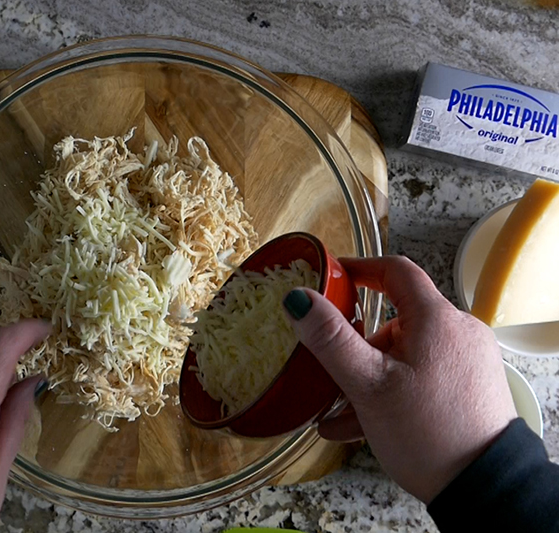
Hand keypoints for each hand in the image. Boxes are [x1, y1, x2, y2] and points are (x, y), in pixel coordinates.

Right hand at [283, 256, 516, 502]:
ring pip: (403, 355)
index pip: (395, 271)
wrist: (482, 488)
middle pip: (395, 319)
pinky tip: (355, 424)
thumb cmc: (427, 432)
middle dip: (357, 344)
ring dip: (368, 377)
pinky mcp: (466, 388)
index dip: (360, 268)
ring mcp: (464, 362)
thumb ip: (331, 339)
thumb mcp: (368, 384)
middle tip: (328, 364)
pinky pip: (418, 378)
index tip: (332, 277)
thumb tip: (298, 299)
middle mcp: (456, 333)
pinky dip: (389, 392)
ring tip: (337, 410)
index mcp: (436, 319)